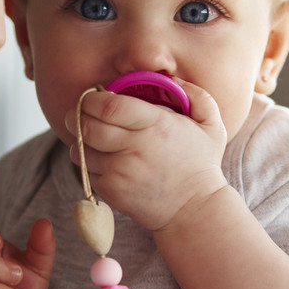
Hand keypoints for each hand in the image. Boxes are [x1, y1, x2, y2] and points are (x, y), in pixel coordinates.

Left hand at [68, 80, 228, 230]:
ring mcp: (119, 172)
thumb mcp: (212, 125)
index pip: (108, 107)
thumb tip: (172, 79)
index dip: (92, 99)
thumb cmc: (201, 164)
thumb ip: (195, 95)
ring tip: (91, 138)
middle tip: (81, 113)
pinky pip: (85, 171)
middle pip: (86, 126)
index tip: (92, 97)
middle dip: (77, 116)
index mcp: (154, 125)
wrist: (194, 210)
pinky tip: (103, 160)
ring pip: (80, 149)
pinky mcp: (111, 191)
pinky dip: (88, 164)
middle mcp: (133, 148)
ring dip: (80, 140)